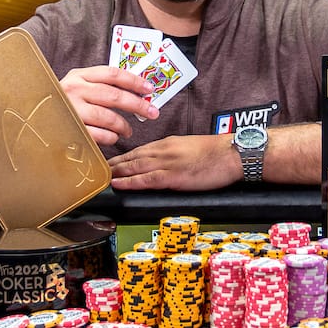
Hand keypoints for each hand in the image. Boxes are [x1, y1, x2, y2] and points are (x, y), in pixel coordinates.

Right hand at [59, 65, 158, 146]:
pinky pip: (98, 134)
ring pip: (108, 117)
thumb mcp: (77, 85)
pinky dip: (110, 137)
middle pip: (114, 96)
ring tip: (129, 130)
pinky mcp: (70, 129)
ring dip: (124, 125)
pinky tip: (113, 137)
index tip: (149, 89)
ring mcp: (71, 110)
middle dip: (137, 105)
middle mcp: (74, 90)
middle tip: (152, 112)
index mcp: (79, 76)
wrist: (33, 116)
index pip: (112, 74)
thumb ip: (100, 85)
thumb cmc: (62, 102)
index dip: (134, 81)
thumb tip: (135, 91)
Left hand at [108, 134, 240, 190]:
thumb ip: (175, 155)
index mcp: (168, 144)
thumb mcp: (191, 149)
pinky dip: (130, 181)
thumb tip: (165, 164)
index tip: (109, 162)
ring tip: (99, 177)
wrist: (232, 153)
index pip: (139, 150)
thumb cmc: (217, 154)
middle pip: (131, 157)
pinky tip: (118, 183)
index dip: (122, 158)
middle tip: (95, 169)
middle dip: (113, 164)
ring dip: (115, 172)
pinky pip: (146, 178)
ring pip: (134, 166)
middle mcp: (163, 150)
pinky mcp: (173, 175)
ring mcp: (167, 162)